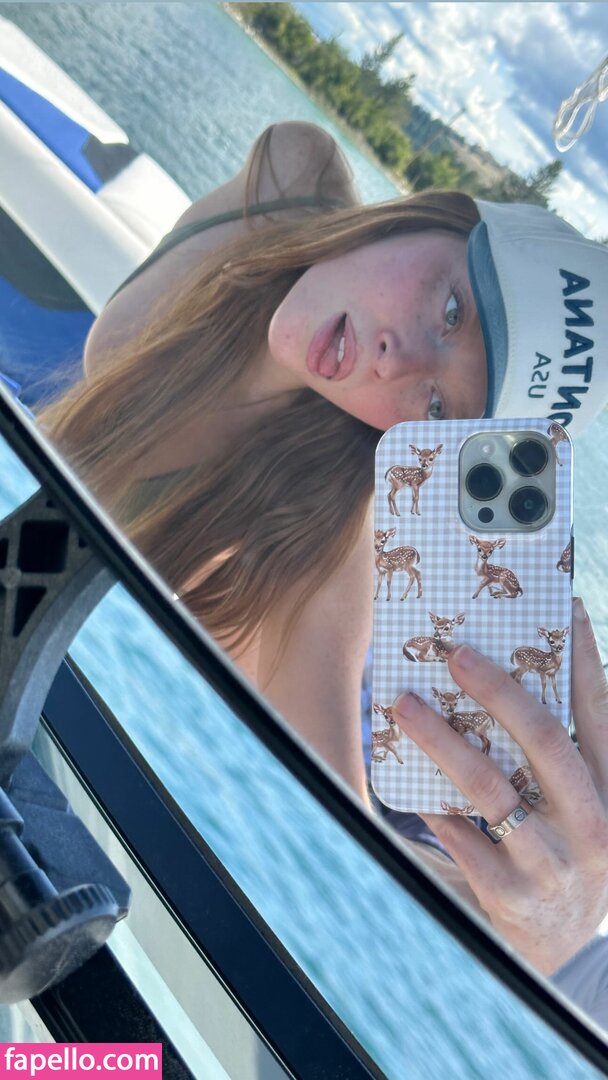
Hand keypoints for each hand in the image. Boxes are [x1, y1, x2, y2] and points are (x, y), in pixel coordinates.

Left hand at [392, 598, 607, 974]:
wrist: (557, 948)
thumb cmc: (561, 848)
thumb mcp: (579, 802)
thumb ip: (557, 752)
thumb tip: (501, 671)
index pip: (601, 711)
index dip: (585, 658)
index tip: (565, 607)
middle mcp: (594, 824)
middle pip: (547, 741)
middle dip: (499, 691)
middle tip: (454, 653)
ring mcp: (555, 863)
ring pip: (493, 789)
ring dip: (443, 740)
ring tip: (403, 704)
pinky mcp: (513, 897)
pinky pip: (463, 840)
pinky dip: (433, 806)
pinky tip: (405, 778)